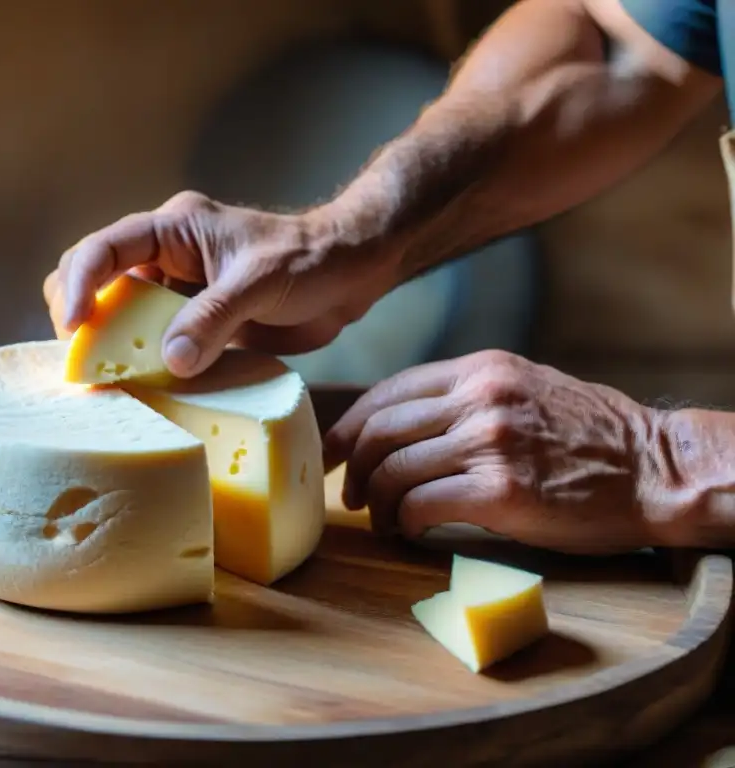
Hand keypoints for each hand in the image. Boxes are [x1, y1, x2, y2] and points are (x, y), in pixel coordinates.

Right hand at [44, 191, 389, 376]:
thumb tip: (170, 360)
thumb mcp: (260, 282)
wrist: (353, 273)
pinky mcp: (197, 324)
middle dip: (82, 316)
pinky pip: (157, 345)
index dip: (78, 283)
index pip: (105, 247)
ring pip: (122, 317)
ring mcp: (180, 293)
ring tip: (105, 383)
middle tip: (82, 362)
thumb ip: (214, 317)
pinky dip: (145, 367)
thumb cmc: (311, 259)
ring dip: (111, 347)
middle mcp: (167, 258)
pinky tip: (144, 392)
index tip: (71, 326)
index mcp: (174, 228)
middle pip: (97, 280)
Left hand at [324, 350, 675, 554]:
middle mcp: (479, 397)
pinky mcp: (501, 491)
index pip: (389, 391)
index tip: (332, 450)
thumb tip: (406, 423)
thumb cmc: (592, 436)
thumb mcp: (525, 388)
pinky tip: (409, 532)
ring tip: (381, 520)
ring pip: (393, 469)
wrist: (656, 469)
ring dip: (375, 502)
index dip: (350, 425)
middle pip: (380, 429)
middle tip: (349, 494)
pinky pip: (421, 504)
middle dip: (350, 465)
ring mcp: (489, 442)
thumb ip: (467, 397)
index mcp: (480, 369)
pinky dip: (403, 522)